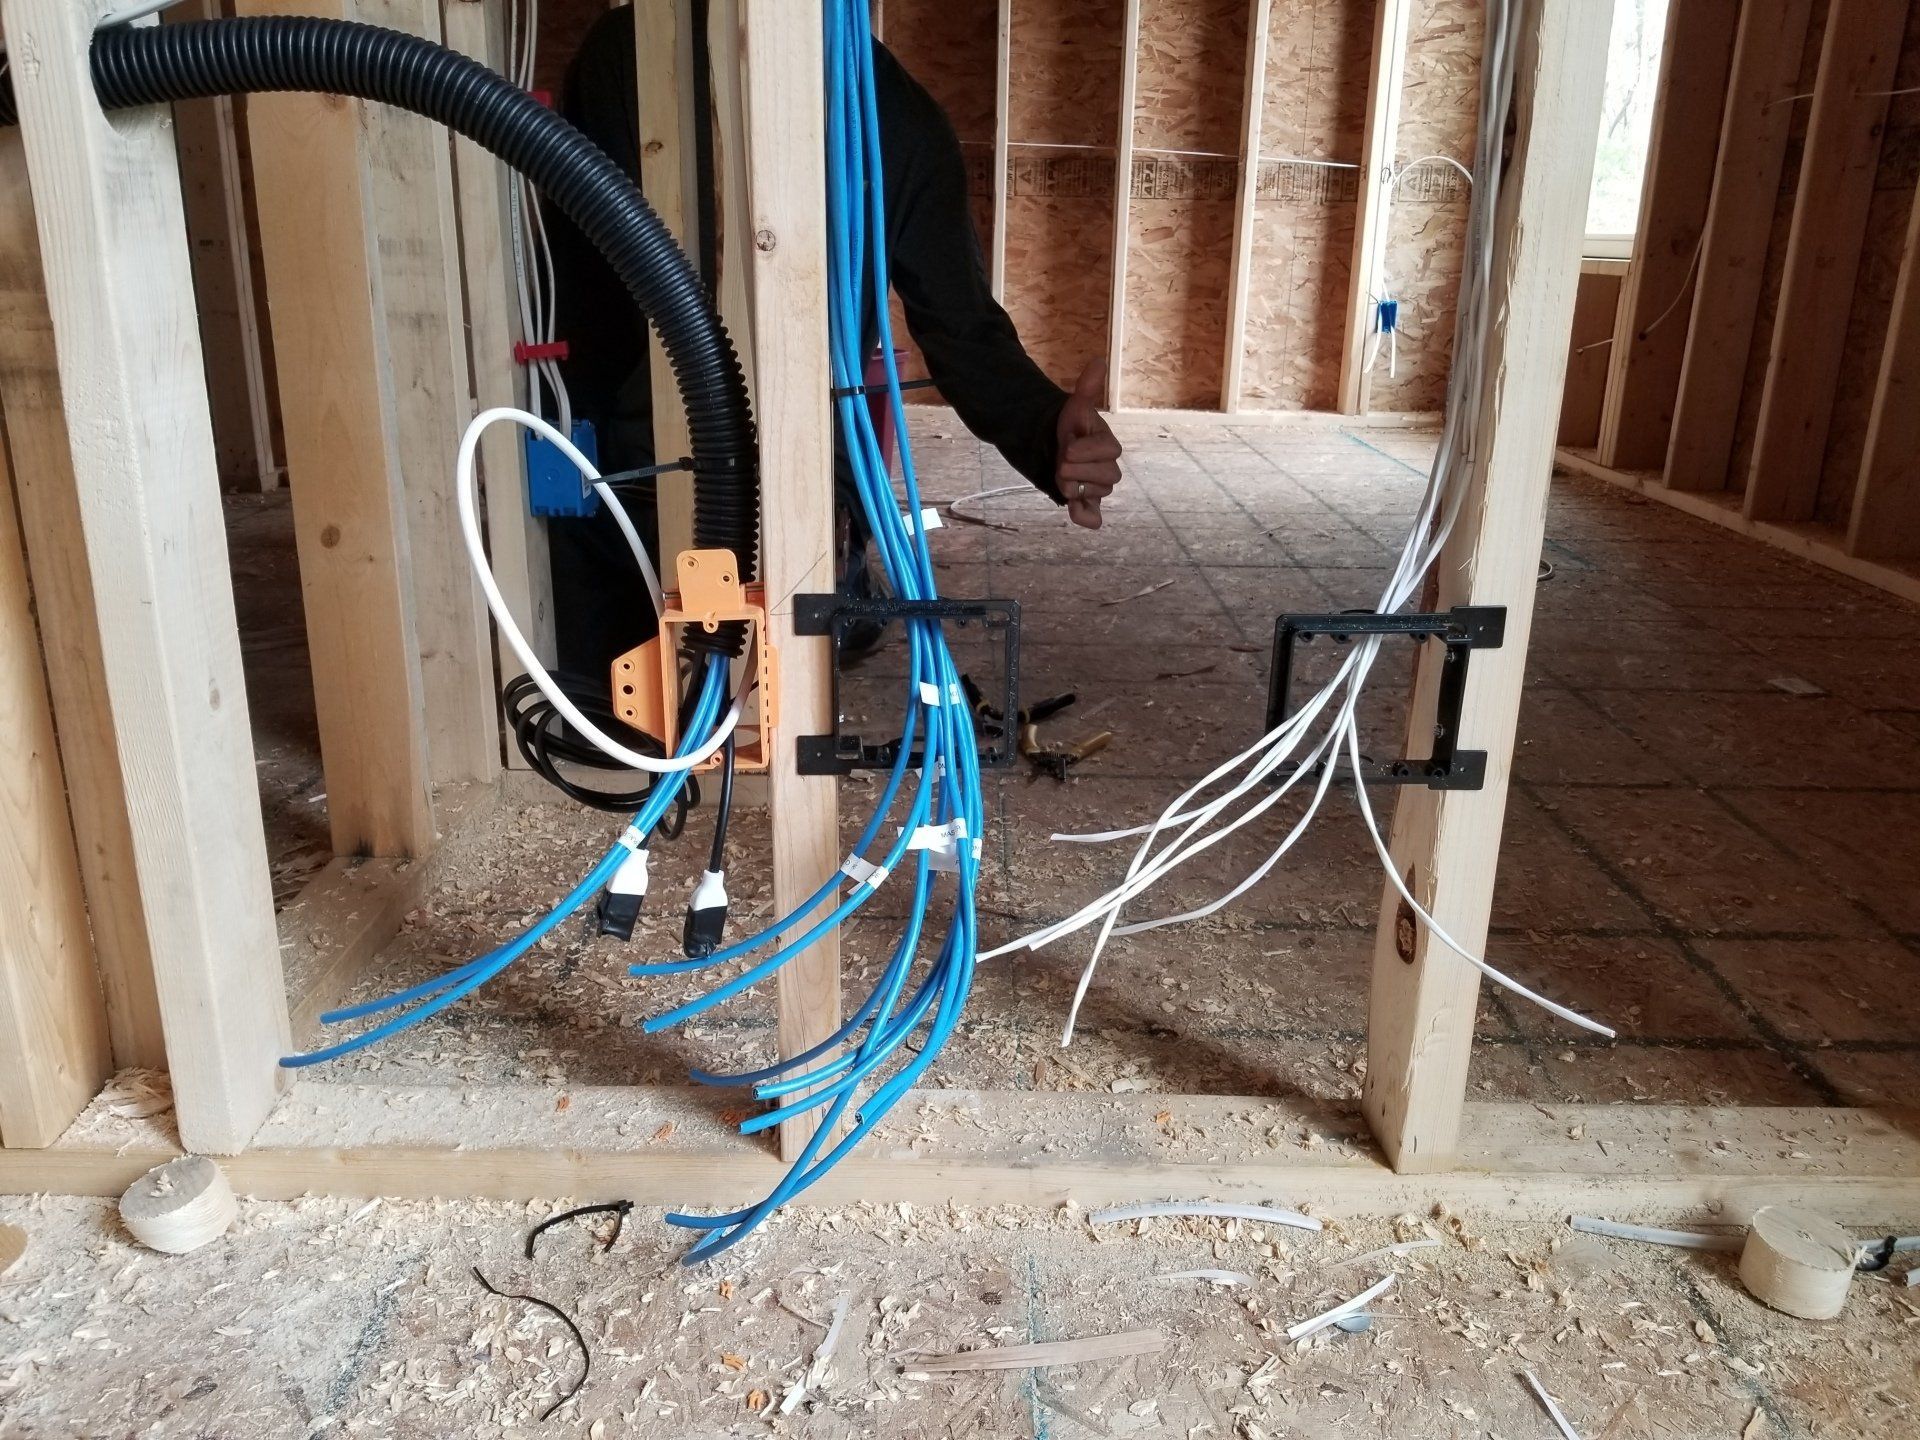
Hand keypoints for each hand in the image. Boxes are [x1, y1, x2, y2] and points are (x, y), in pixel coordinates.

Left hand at [1056, 358, 1122, 528]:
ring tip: (1059, 474)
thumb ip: (1087, 388)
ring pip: (1093, 496)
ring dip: (1073, 487)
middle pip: (1104, 479)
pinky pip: (1093, 518)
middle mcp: (1109, 470)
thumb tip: (1099, 360)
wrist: (1055, 446)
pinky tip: (1074, 513)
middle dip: (1077, 470)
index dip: (1085, 451)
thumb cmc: (1071, 426)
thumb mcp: (1075, 406)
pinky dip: (1085, 518)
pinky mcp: (1087, 504)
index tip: (1068, 444)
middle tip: (1060, 460)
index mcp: (1110, 447)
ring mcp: (1098, 489)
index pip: (1108, 453)